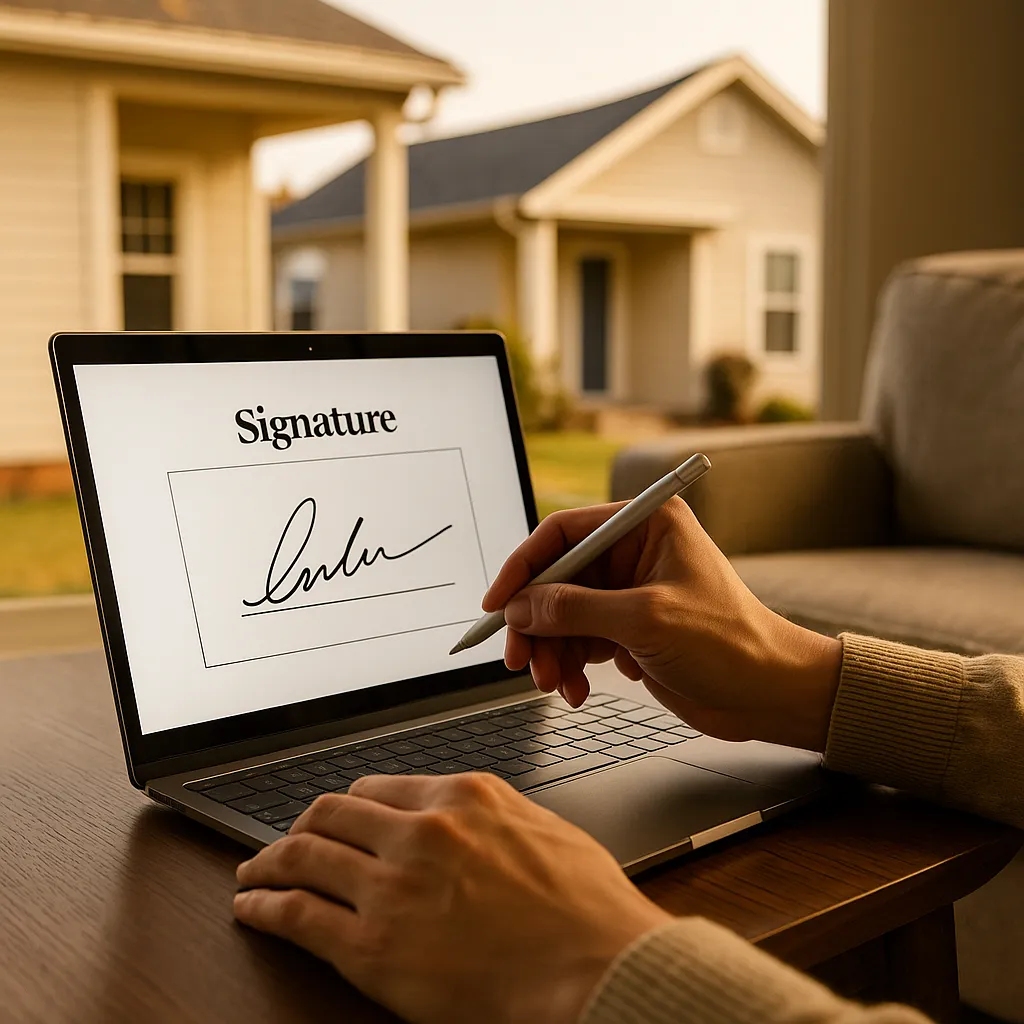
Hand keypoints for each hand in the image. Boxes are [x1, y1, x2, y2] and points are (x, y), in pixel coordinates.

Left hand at [234, 774, 670, 1023]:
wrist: (598, 970)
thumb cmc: (588, 910)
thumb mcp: (547, 830)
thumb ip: (496, 816)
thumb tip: (472, 821)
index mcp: (462, 798)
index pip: (376, 788)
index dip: (348, 805)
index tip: (338, 818)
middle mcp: (420, 832)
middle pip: (331, 813)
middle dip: (303, 826)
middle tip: (290, 841)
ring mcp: (392, 887)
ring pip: (303, 856)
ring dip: (268, 861)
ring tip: (254, 871)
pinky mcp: (373, 948)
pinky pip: (297, 915)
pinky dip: (264, 907)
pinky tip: (252, 907)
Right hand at [483, 498, 841, 750]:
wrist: (769, 694)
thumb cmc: (730, 643)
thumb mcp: (645, 620)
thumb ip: (576, 610)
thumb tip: (521, 607)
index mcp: (644, 526)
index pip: (564, 533)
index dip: (524, 567)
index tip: (498, 603)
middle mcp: (634, 553)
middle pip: (556, 580)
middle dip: (535, 623)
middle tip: (520, 659)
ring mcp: (629, 593)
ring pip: (562, 616)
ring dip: (551, 652)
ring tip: (555, 684)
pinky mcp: (629, 629)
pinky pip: (579, 642)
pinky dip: (570, 667)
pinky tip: (578, 691)